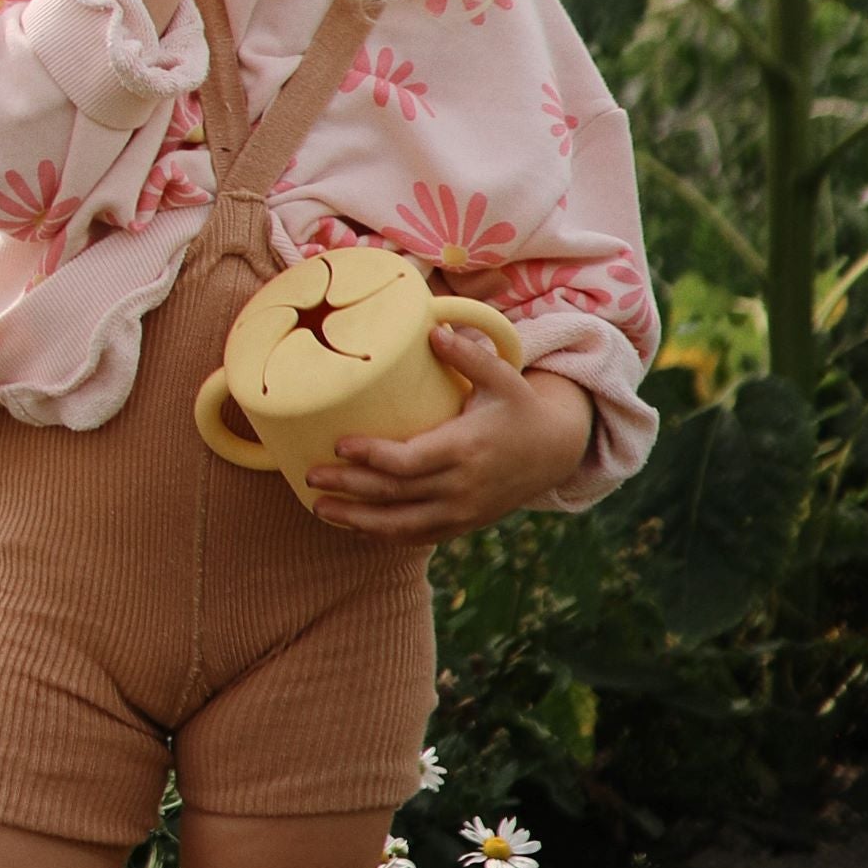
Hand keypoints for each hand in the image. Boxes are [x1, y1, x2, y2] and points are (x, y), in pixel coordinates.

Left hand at [301, 326, 594, 543]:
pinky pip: (416, 537)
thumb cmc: (519, 406)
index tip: (339, 443)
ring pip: (400, 526)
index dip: (372, 457)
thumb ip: (468, 356)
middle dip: (350, 488)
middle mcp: (461, 486)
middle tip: (312, 476)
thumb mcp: (502, 377)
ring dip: (357, 520)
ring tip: (319, 508)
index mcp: (466, 448)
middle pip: (395, 494)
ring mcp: (461, 512)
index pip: (409, 461)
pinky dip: (382, 535)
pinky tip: (353, 525)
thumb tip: (432, 330)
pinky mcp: (461, 525)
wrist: (554, 451)